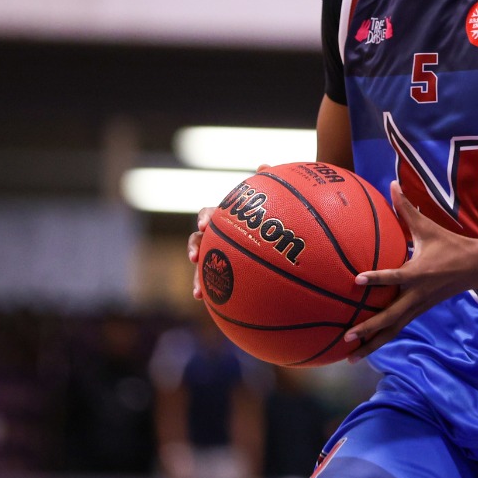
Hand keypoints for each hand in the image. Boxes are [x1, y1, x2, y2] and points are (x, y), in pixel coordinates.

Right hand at [188, 165, 270, 299]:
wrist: (283, 242)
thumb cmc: (279, 216)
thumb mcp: (276, 200)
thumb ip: (270, 184)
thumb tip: (263, 165)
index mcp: (228, 218)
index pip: (210, 214)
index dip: (205, 217)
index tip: (206, 224)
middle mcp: (221, 238)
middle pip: (199, 242)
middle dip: (194, 249)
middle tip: (195, 258)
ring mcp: (223, 258)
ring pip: (204, 267)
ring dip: (198, 278)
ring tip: (198, 292)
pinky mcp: (229, 277)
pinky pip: (220, 287)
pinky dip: (217, 297)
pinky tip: (220, 311)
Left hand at [340, 181, 477, 360]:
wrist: (476, 268)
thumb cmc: (449, 245)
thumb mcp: (428, 227)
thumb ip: (406, 208)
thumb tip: (392, 183)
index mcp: (418, 273)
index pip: (394, 277)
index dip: (376, 279)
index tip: (356, 281)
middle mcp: (416, 295)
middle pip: (391, 317)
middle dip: (369, 328)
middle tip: (347, 337)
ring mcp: (418, 307)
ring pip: (393, 330)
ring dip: (372, 344)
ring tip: (350, 357)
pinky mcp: (419, 312)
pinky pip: (398, 328)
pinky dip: (382, 339)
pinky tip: (366, 348)